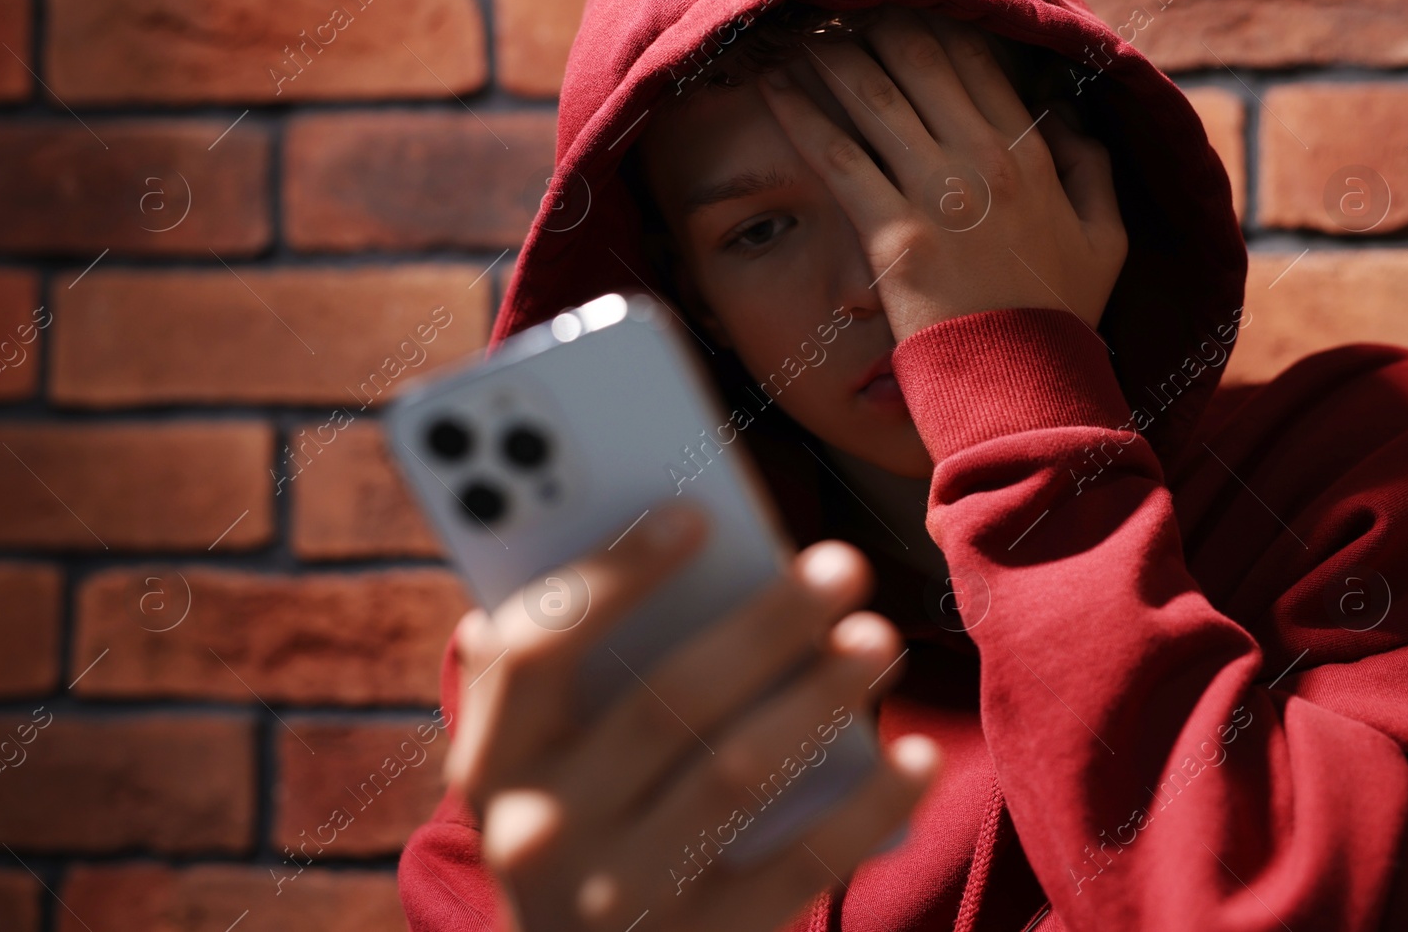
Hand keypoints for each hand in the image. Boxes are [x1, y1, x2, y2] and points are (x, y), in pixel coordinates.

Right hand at [443, 502, 939, 931]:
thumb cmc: (571, 834)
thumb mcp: (526, 766)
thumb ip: (531, 678)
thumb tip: (574, 563)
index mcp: (491, 763)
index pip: (534, 650)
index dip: (613, 575)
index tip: (696, 515)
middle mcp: (539, 832)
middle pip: (663, 703)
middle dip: (762, 624)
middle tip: (840, 565)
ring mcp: (615, 901)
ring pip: (734, 776)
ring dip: (818, 696)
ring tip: (878, 637)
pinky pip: (798, 869)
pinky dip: (865, 809)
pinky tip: (915, 757)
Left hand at [756, 6, 1127, 340]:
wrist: (1026, 389)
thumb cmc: (1061, 320)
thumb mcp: (1106, 239)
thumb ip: (1091, 167)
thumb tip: (1066, 115)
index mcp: (1033, 155)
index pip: (976, 62)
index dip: (931, 22)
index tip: (896, 2)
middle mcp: (984, 160)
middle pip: (918, 62)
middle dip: (871, 21)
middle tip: (833, 2)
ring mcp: (937, 194)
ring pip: (873, 97)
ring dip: (829, 54)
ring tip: (794, 29)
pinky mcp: (893, 234)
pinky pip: (838, 157)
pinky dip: (802, 115)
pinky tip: (773, 87)